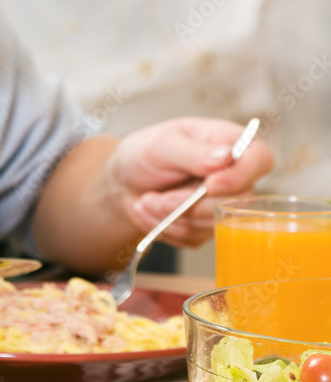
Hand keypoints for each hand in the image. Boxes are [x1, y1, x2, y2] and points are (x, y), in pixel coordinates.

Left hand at [107, 117, 273, 246]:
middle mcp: (234, 175)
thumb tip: (225, 157)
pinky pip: (193, 238)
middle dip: (187, 204)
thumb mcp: (161, 144)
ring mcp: (222, 204)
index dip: (240, 176)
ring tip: (146, 200)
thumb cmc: (144, 154)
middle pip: (235, 202)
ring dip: (171, 217)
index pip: (259, 159)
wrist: (123, 182)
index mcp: (230, 143)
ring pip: (211, 224)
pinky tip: (151, 211)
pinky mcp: (205, 227)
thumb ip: (192, 152)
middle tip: (154, 198)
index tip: (209, 186)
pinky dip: (165, 228)